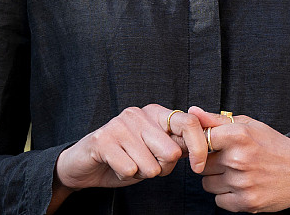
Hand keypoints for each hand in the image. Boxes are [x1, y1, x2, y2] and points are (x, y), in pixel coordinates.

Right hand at [54, 104, 209, 191]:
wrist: (83, 165)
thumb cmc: (125, 158)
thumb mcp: (156, 151)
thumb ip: (179, 146)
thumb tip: (206, 144)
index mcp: (157, 113)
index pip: (189, 123)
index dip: (200, 147)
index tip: (198, 168)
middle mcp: (140, 113)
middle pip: (172, 151)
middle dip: (163, 168)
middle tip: (146, 165)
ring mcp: (120, 124)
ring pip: (151, 165)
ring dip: (142, 173)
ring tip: (129, 164)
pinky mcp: (103, 139)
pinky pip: (130, 169)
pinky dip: (125, 175)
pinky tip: (116, 166)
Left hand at [189, 106, 289, 212]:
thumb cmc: (275, 147)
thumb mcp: (252, 126)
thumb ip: (218, 120)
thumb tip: (192, 113)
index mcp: (240, 136)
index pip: (201, 139)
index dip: (203, 144)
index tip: (211, 146)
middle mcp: (239, 159)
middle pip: (202, 165)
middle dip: (213, 163)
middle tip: (233, 160)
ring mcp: (242, 183)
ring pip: (208, 184)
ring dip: (219, 180)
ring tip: (239, 173)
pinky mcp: (246, 203)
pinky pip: (218, 201)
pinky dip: (227, 196)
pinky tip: (243, 187)